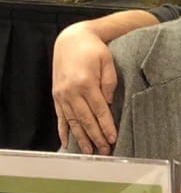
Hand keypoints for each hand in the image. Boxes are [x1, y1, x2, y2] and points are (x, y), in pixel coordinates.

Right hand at [52, 23, 118, 153]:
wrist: (71, 40)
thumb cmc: (93, 50)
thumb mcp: (107, 62)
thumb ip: (109, 83)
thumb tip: (109, 103)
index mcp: (86, 83)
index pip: (99, 111)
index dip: (106, 126)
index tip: (113, 139)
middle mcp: (71, 91)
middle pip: (86, 120)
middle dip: (95, 137)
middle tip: (104, 151)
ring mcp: (62, 95)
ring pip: (72, 121)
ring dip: (81, 138)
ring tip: (89, 152)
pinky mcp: (57, 95)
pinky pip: (60, 116)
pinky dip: (63, 130)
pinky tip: (67, 142)